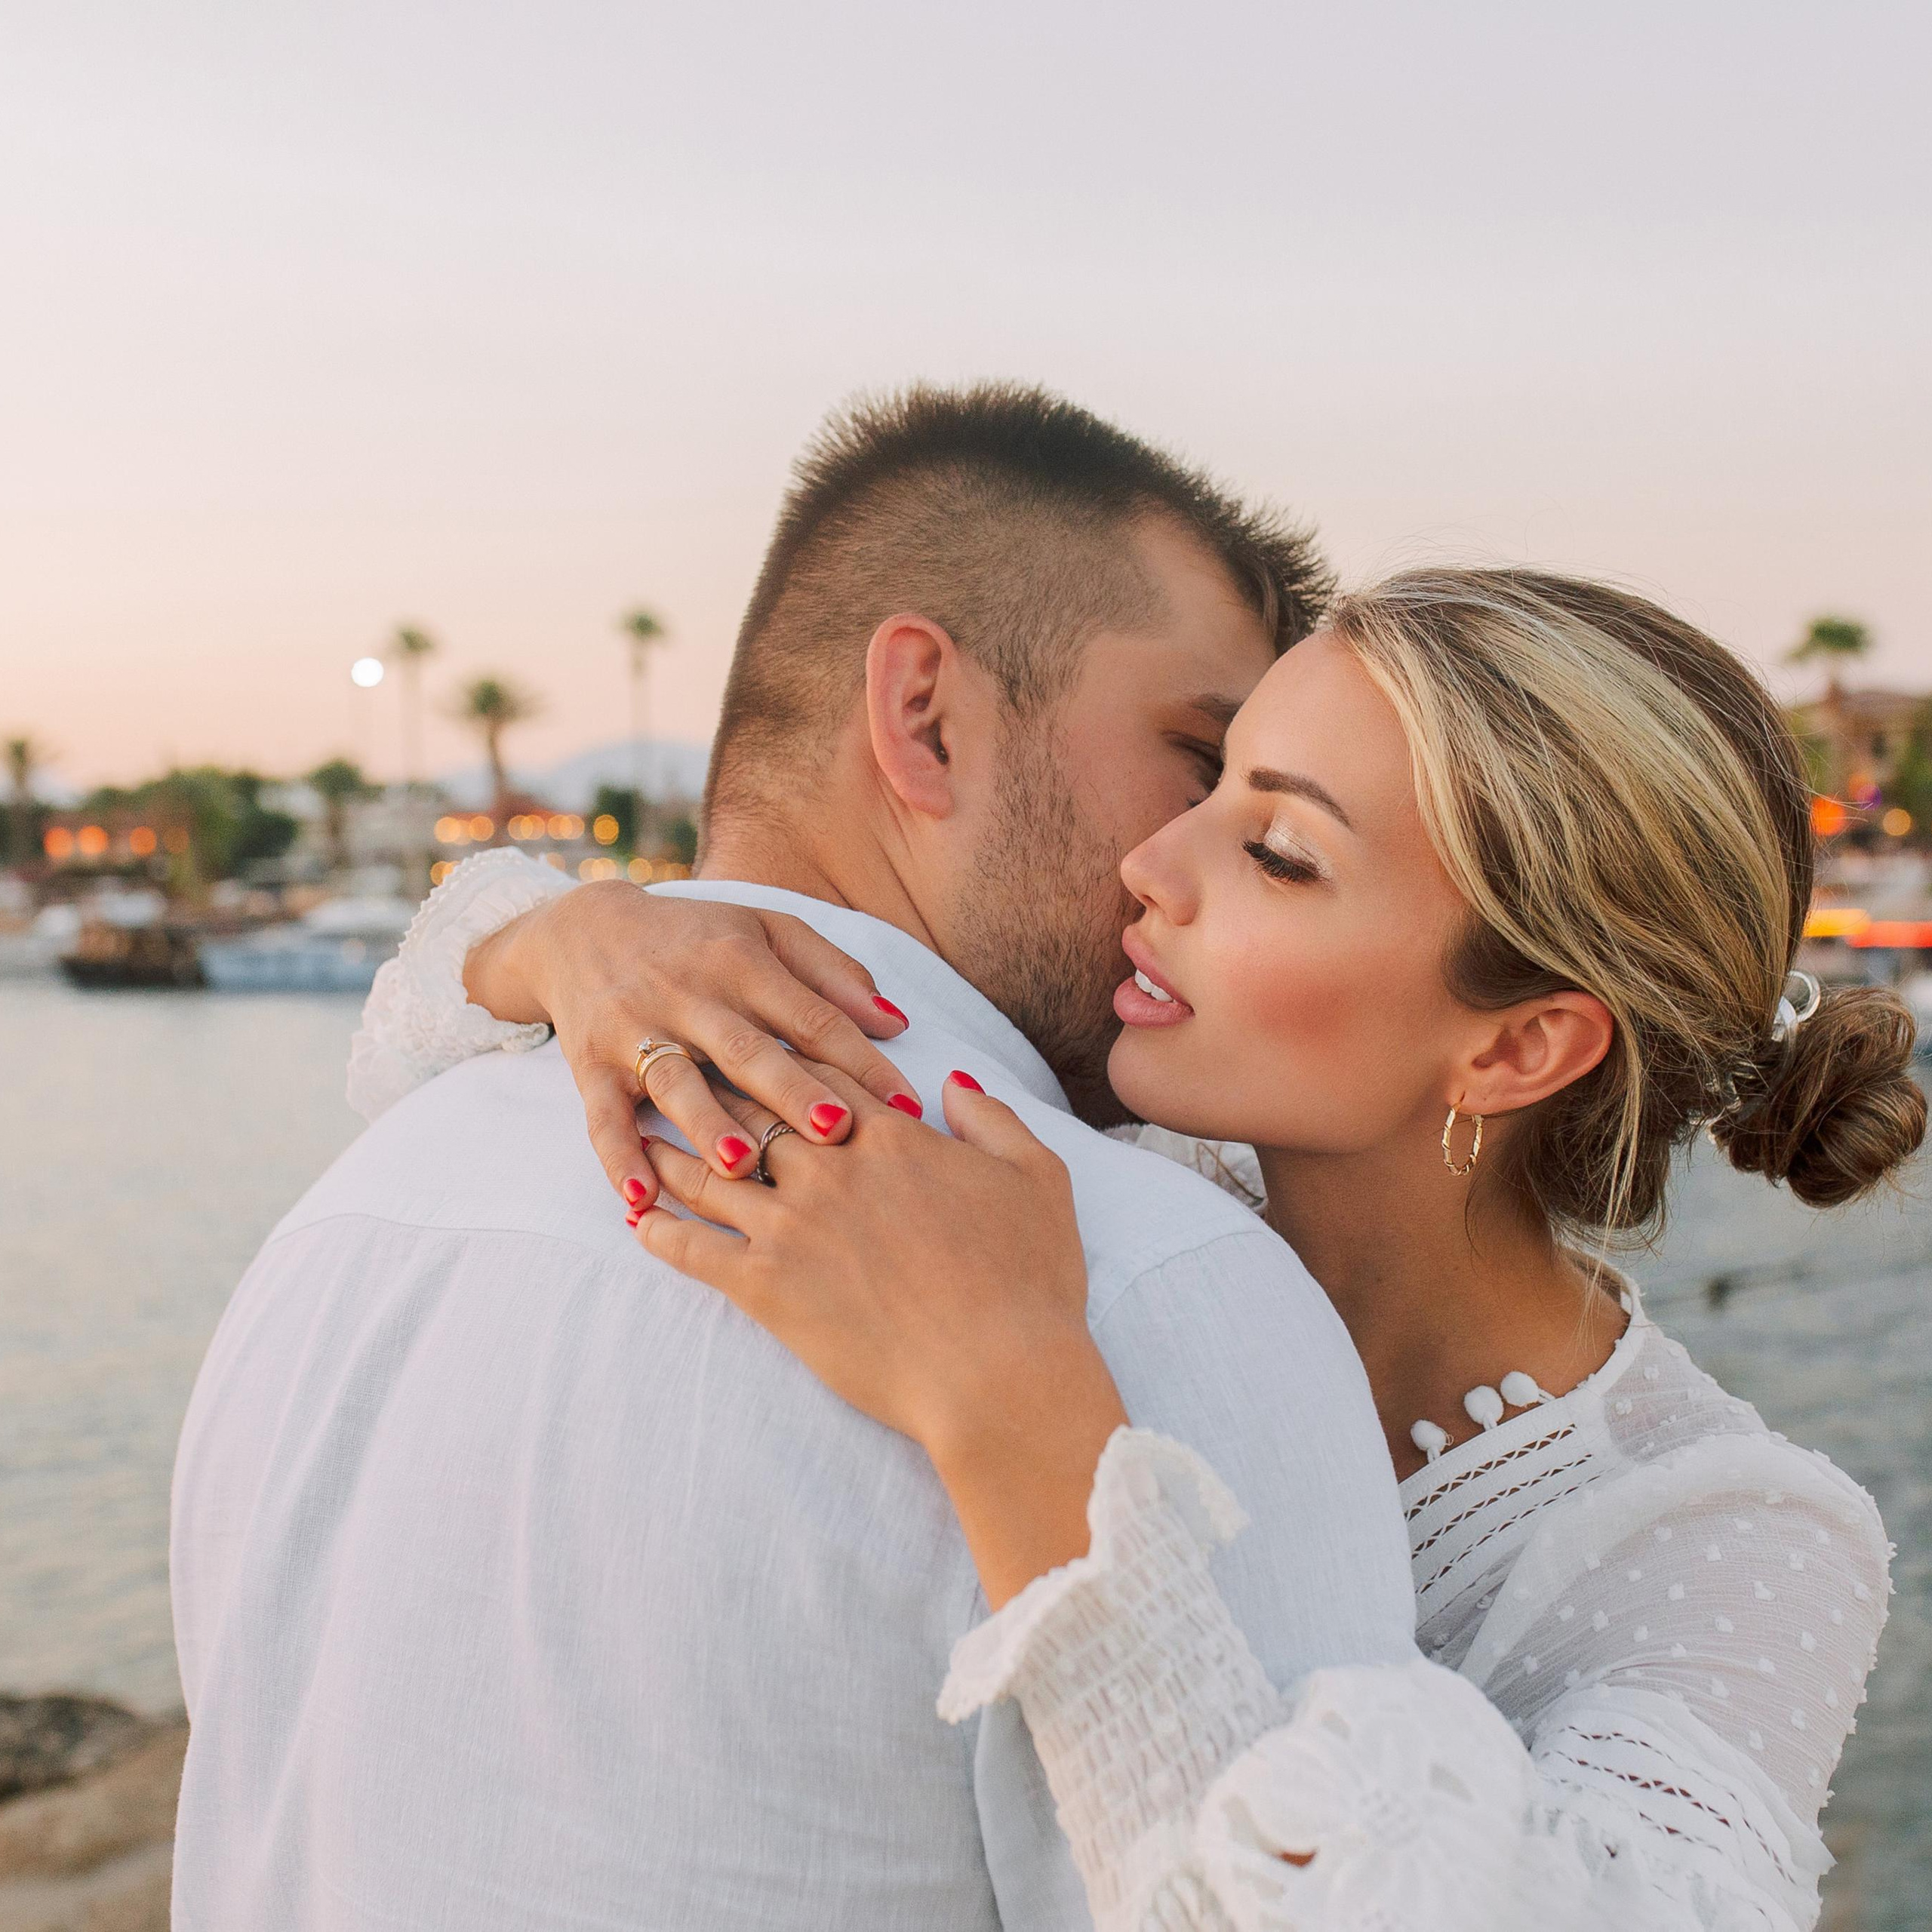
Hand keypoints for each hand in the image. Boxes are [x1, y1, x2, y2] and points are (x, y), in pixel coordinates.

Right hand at [462, 884, 921, 1208]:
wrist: (584, 931)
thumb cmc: (699, 939)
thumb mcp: (767, 931)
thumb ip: (833, 973)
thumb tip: (897, 1021)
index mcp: (743, 962)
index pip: (810, 1015)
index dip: (859, 1059)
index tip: (905, 1105)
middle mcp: (690, 996)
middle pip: (746, 1049)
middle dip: (790, 1089)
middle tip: (834, 1128)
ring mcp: (636, 1031)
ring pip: (674, 1083)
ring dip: (707, 1124)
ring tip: (740, 1163)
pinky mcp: (591, 1066)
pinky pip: (603, 1117)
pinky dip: (619, 1158)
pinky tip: (640, 1197)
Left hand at [636, 1069, 1129, 1606]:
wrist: (999, 1372)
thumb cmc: (1030, 1277)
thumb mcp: (1037, 1177)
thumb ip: (993, 1120)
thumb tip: (951, 1083)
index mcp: (890, 1136)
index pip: (823, 1074)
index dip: (787, 1052)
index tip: (754, 1034)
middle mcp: (829, 1168)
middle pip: (752, 1109)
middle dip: (712, 1084)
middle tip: (674, 1065)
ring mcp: (791, 1227)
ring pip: (710, 1172)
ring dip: (670, 1151)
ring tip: (639, 1135)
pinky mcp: (767, 1288)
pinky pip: (694, 1249)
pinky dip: (661, 1230)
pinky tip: (637, 1219)